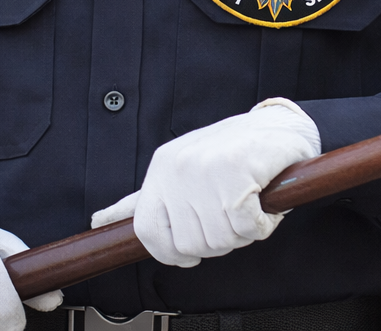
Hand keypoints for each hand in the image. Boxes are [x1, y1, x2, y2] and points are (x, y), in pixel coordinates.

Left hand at [90, 97, 320, 266]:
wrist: (280, 126)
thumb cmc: (234, 155)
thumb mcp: (181, 172)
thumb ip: (145, 201)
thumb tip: (101, 220)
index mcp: (161, 169)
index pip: (146, 231)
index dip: (170, 253)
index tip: (190, 254)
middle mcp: (177, 168)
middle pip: (188, 245)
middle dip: (217, 241)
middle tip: (233, 215)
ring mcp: (205, 169)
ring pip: (219, 240)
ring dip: (243, 232)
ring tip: (249, 203)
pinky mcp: (237, 172)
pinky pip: (248, 228)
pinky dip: (262, 224)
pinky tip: (263, 201)